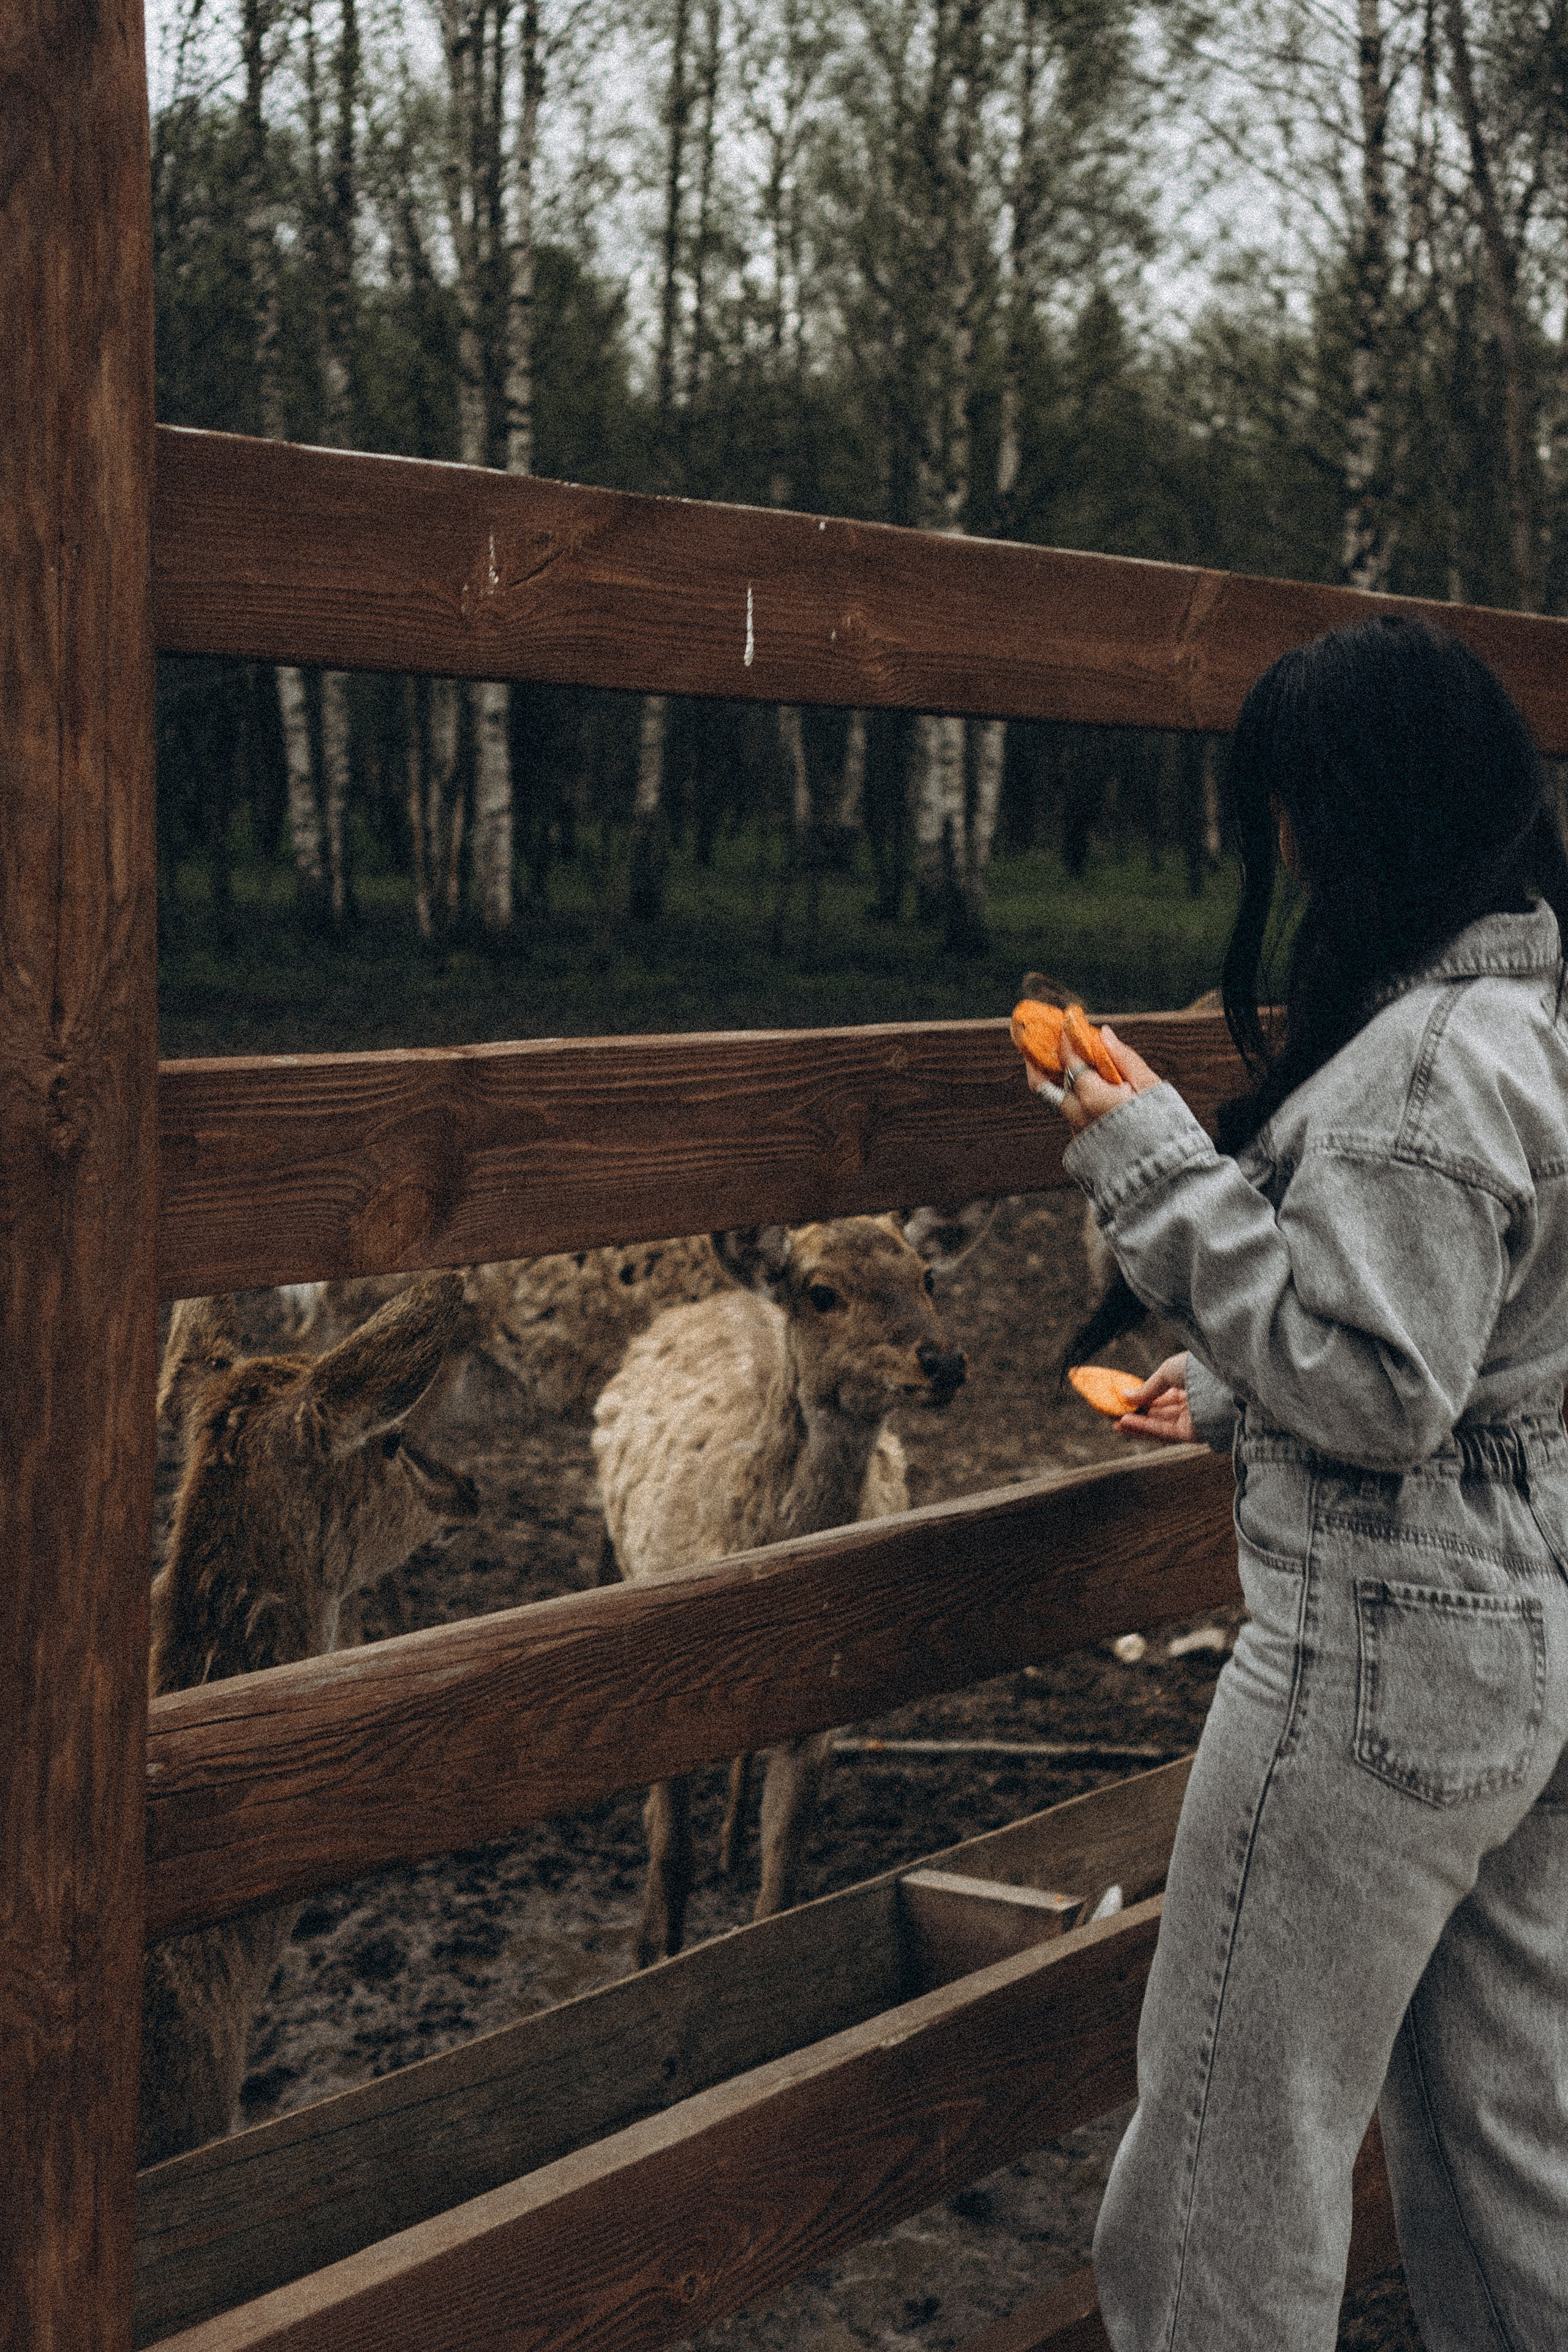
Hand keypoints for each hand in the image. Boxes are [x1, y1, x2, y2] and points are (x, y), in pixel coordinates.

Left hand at [1029, 1026, 1161, 1133]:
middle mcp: (1077, 1114)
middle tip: (1041, 1042)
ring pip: (1056, 1099)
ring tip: (1062, 1060)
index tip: (1067, 1022)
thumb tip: (1104, 1034)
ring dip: (1055, 1079)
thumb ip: (1124, 1058)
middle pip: (1044, 1083)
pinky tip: (1082, 1086)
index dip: (1066, 1038)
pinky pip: (1069, 1114)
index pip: (1069, 1059)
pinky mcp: (1079, 1144)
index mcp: (1093, 1097)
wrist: (1162, 1170)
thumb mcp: (1150, 1087)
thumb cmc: (1163, 1126)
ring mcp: (1076, 1130)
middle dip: (1039, 1060)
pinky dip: (1071, 1097)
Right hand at [1114, 1352, 1194, 1442]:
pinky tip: (1126, 1423)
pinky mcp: (1192, 1434)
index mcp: (1190, 1383)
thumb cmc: (1199, 1370)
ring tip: (1115, 1422)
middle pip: (1159, 1411)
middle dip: (1136, 1413)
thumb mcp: (1167, 1371)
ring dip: (1136, 1424)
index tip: (1124, 1399)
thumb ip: (1147, 1388)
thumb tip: (1125, 1396)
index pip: (1163, 1394)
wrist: (1222, 1383)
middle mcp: (1192, 1403)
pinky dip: (1144, 1428)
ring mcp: (1192, 1419)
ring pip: (1158, 1424)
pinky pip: (1163, 1432)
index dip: (1142, 1397)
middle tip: (1114, 1413)